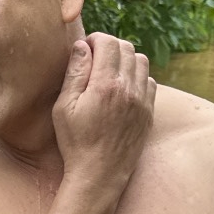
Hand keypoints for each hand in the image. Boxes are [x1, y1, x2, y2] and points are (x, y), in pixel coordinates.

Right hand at [53, 34, 155, 194]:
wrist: (100, 174)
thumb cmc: (76, 142)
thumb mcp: (64, 107)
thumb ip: (74, 73)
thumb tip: (82, 46)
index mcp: (105, 84)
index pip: (108, 43)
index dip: (95, 40)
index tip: (85, 50)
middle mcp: (128, 89)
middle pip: (126, 47)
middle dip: (110, 46)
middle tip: (96, 58)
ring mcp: (142, 100)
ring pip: (141, 61)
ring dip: (125, 60)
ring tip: (110, 72)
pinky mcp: (149, 112)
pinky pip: (150, 81)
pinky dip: (137, 77)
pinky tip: (123, 88)